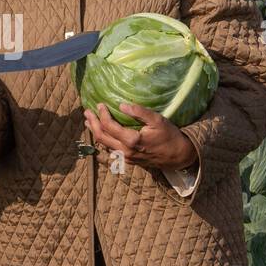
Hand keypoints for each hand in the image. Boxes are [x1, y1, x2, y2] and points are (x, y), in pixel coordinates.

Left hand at [83, 102, 197, 171]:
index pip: (109, 126)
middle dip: (92, 123)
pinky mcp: (128, 160)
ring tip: (89, 122)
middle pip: (102, 137)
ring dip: (96, 132)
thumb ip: (140, 112)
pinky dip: (104, 141)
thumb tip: (122, 105)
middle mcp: (125, 151)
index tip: (99, 104)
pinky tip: (102, 135)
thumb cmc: (169, 136)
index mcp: (131, 140)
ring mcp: (126, 158)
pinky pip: (111, 151)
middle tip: (87, 112)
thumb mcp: (157, 120)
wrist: (178, 156)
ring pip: (105, 145)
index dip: (102, 114)